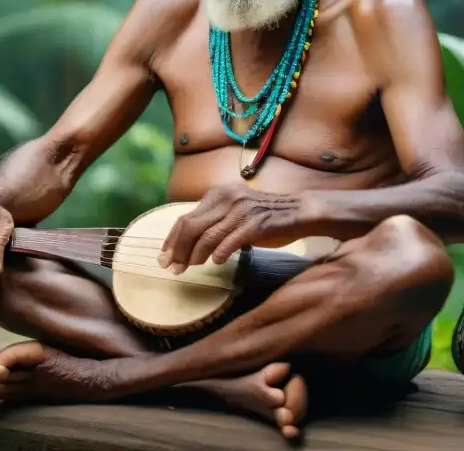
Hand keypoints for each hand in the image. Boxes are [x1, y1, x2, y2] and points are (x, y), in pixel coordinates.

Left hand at [158, 185, 312, 272]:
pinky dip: (220, 254)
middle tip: (171, 268)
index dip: (171, 240)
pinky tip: (216, 262)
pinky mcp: (256, 224)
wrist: (299, 210)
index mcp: (218, 194)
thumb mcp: (235, 211)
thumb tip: (187, 242)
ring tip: (189, 269)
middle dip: (178, 250)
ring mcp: (241, 210)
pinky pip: (230, 241)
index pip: (185, 218)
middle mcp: (227, 198)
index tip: (164, 257)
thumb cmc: (264, 215)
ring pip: (207, 237)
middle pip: (191, 227)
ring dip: (194, 256)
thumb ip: (214, 220)